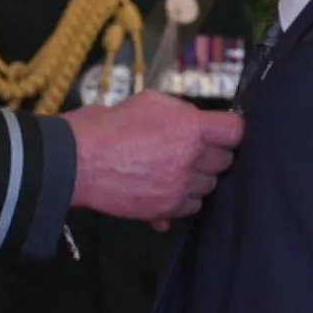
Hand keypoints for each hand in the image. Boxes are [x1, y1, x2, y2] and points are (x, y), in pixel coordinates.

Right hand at [62, 90, 242, 222]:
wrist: (76, 161)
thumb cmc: (108, 124)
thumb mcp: (149, 101)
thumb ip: (180, 113)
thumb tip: (197, 124)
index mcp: (190, 129)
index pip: (236, 131)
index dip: (228, 128)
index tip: (221, 129)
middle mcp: (191, 161)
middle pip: (225, 161)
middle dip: (211, 152)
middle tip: (189, 147)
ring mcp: (179, 189)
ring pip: (209, 186)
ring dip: (197, 177)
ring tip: (173, 168)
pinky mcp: (165, 211)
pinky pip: (189, 207)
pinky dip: (181, 199)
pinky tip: (164, 187)